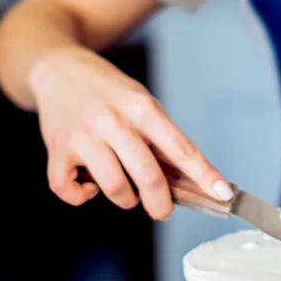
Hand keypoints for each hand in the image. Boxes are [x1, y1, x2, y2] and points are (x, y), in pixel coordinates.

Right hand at [28, 48, 232, 218]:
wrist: (59, 71)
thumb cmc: (109, 94)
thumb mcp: (141, 104)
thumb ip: (160, 139)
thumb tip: (187, 182)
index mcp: (142, 108)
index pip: (181, 149)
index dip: (204, 176)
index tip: (222, 195)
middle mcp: (113, 121)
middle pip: (149, 177)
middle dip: (160, 204)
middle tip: (161, 210)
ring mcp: (83, 135)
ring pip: (114, 188)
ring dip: (125, 200)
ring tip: (126, 191)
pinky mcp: (57, 149)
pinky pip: (69, 190)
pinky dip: (81, 197)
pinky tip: (88, 186)